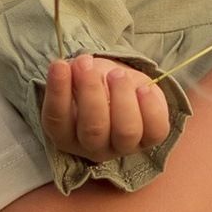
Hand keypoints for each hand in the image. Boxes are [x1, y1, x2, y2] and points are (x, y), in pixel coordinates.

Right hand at [40, 53, 175, 165]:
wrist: (122, 87)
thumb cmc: (95, 83)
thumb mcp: (79, 77)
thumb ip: (74, 75)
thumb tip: (76, 68)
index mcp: (66, 135)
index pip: (57, 120)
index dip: (58, 92)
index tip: (60, 65)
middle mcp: (93, 147)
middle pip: (93, 129)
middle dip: (90, 92)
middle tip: (87, 64)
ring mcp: (122, 147)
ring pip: (125, 131)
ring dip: (121, 97)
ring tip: (117, 74)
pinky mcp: (149, 139)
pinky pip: (155, 130)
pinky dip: (150, 107)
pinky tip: (142, 88)